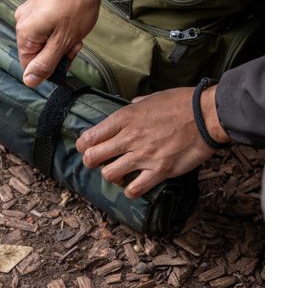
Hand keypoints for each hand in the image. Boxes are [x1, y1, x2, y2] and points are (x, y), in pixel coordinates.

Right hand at [15, 0, 115, 86]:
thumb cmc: (78, 5)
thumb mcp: (64, 42)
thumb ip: (45, 63)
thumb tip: (29, 81)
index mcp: (24, 31)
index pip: (29, 64)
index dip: (49, 66)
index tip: (66, 57)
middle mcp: (21, 20)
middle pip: (36, 51)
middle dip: (56, 52)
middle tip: (74, 43)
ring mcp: (29, 10)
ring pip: (42, 39)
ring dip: (59, 41)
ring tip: (75, 31)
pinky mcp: (38, 4)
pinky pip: (44, 26)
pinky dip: (58, 29)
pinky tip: (71, 22)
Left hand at [75, 84, 231, 197]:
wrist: (205, 115)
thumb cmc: (180, 103)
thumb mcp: (151, 97)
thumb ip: (136, 105)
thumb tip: (131, 106)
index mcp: (125, 117)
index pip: (91, 136)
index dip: (83, 144)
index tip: (85, 147)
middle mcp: (129, 138)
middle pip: (93, 157)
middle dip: (90, 161)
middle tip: (96, 162)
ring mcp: (143, 156)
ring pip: (109, 175)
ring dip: (110, 176)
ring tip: (118, 173)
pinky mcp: (159, 171)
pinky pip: (134, 189)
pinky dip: (130, 190)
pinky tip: (133, 186)